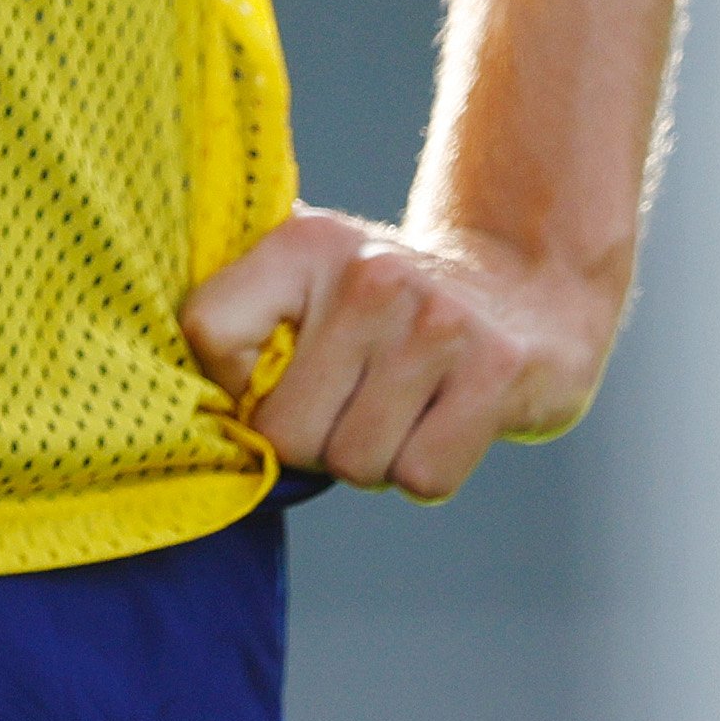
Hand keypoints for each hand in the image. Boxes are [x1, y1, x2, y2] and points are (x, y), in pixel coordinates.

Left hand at [181, 207, 617, 502]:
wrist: (526, 285)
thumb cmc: (390, 305)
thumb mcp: (313, 277)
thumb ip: (247, 320)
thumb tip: (193, 405)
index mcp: (304, 244)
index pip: (208, 330)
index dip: (231, 387)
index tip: (266, 386)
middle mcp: (369, 276)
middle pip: (285, 430)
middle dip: (314, 444)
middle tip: (350, 407)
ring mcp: (437, 324)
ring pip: (355, 463)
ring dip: (374, 460)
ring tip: (401, 408)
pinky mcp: (497, 373)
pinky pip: (422, 476)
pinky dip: (426, 471)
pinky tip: (442, 421)